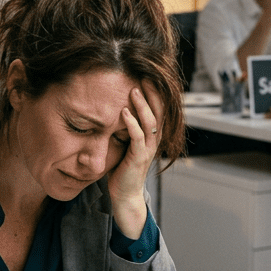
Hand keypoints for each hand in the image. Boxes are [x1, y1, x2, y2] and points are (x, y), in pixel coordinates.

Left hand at [107, 82, 163, 238]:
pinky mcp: (138, 158)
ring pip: (150, 123)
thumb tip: (111, 110)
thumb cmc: (122, 169)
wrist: (124, 194)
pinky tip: (123, 112)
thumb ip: (123, 129)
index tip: (145, 76)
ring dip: (142, 105)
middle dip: (152, 93)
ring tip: (133, 90)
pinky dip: (131, 124)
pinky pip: (138, 138)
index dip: (154, 93)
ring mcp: (147, 150)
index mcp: (151, 136)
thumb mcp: (124, 144)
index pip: (157, 110)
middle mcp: (154, 141)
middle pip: (158, 112)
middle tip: (143, 76)